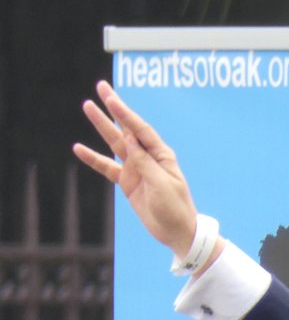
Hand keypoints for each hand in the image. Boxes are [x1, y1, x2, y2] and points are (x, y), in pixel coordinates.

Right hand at [73, 81, 213, 261]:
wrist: (177, 232)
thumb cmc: (175, 208)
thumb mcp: (161, 184)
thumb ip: (144, 162)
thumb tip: (129, 140)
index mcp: (162, 156)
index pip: (140, 129)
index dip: (125, 113)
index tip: (110, 98)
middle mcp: (148, 158)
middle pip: (127, 129)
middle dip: (114, 109)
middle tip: (101, 87)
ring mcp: (137, 169)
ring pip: (115, 143)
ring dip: (101, 126)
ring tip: (88, 107)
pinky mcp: (128, 182)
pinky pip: (107, 168)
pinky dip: (94, 158)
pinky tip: (79, 148)